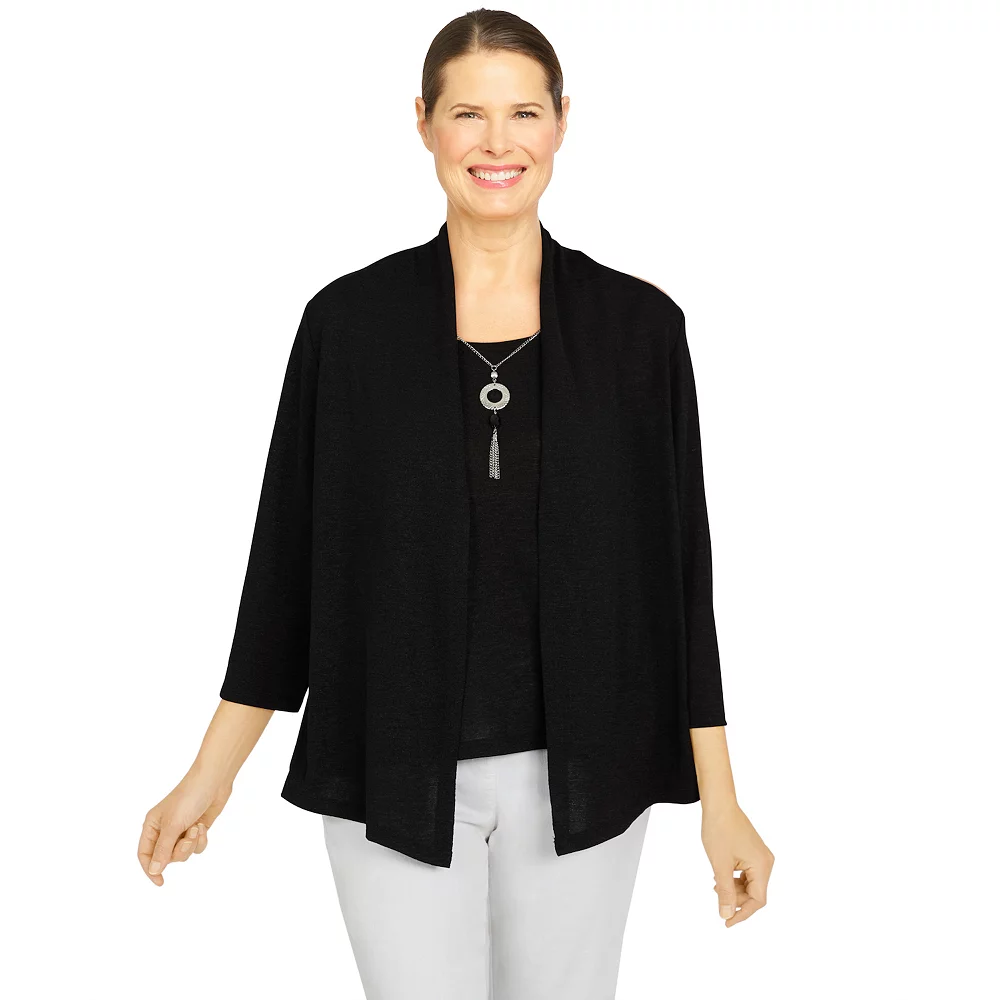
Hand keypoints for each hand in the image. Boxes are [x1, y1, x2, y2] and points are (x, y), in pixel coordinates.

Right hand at [138, 773, 232, 884]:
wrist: (214, 781)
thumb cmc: (189, 797)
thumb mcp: (173, 825)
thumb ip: (163, 849)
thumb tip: (154, 871)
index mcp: (152, 826)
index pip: (144, 854)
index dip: (150, 869)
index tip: (160, 882)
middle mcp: (164, 829)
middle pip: (166, 857)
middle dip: (179, 850)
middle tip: (188, 836)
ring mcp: (181, 830)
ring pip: (182, 853)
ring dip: (191, 844)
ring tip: (196, 828)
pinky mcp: (196, 829)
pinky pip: (196, 847)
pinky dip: (201, 840)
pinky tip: (203, 826)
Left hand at [700, 801, 773, 926]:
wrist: (719, 804)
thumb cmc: (719, 830)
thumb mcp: (720, 865)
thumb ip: (725, 892)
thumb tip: (726, 915)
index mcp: (762, 866)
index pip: (757, 901)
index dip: (742, 914)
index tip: (726, 922)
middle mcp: (766, 862)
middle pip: (755, 893)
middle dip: (736, 900)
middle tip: (717, 897)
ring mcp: (760, 856)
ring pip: (750, 884)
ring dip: (734, 889)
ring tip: (716, 885)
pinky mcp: (753, 851)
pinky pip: (748, 873)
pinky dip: (735, 879)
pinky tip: (721, 876)